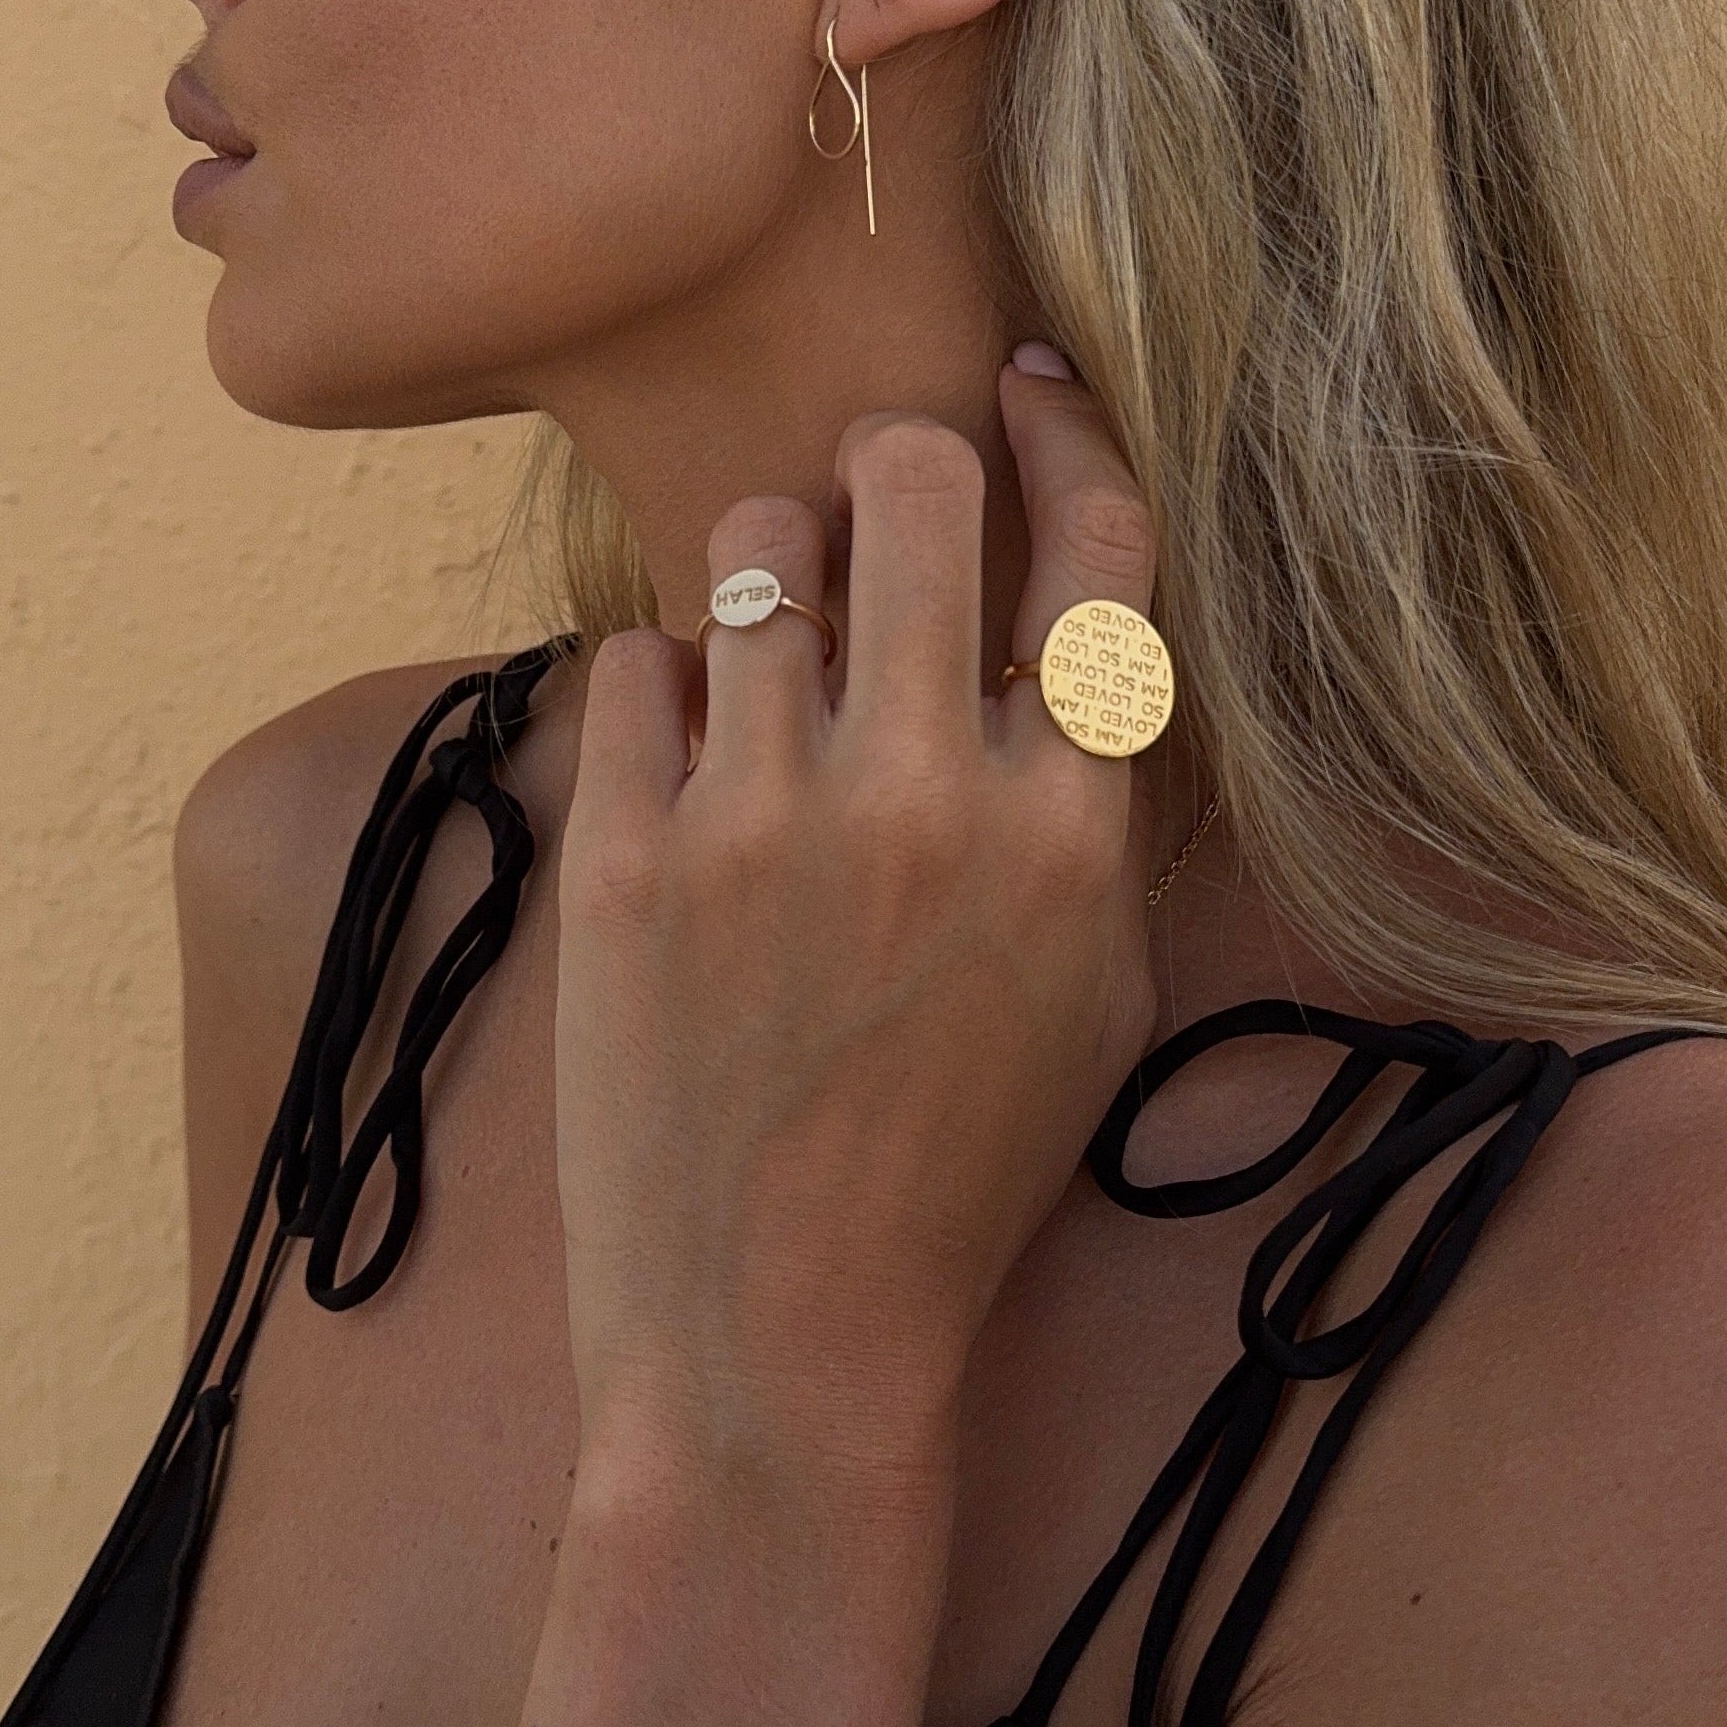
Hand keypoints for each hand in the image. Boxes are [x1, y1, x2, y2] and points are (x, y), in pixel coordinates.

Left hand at [549, 357, 1164, 1488]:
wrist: (781, 1338)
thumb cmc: (959, 1173)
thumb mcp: (1098, 993)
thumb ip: (1092, 808)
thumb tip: (1053, 636)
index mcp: (1065, 831)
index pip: (1094, 552)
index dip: (1071, 436)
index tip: (1032, 388)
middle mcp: (922, 795)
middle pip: (916, 488)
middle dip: (901, 457)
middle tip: (881, 487)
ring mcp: (761, 821)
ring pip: (751, 550)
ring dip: (768, 560)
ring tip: (772, 628)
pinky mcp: (627, 860)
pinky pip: (633, 662)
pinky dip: (664, 680)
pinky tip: (690, 747)